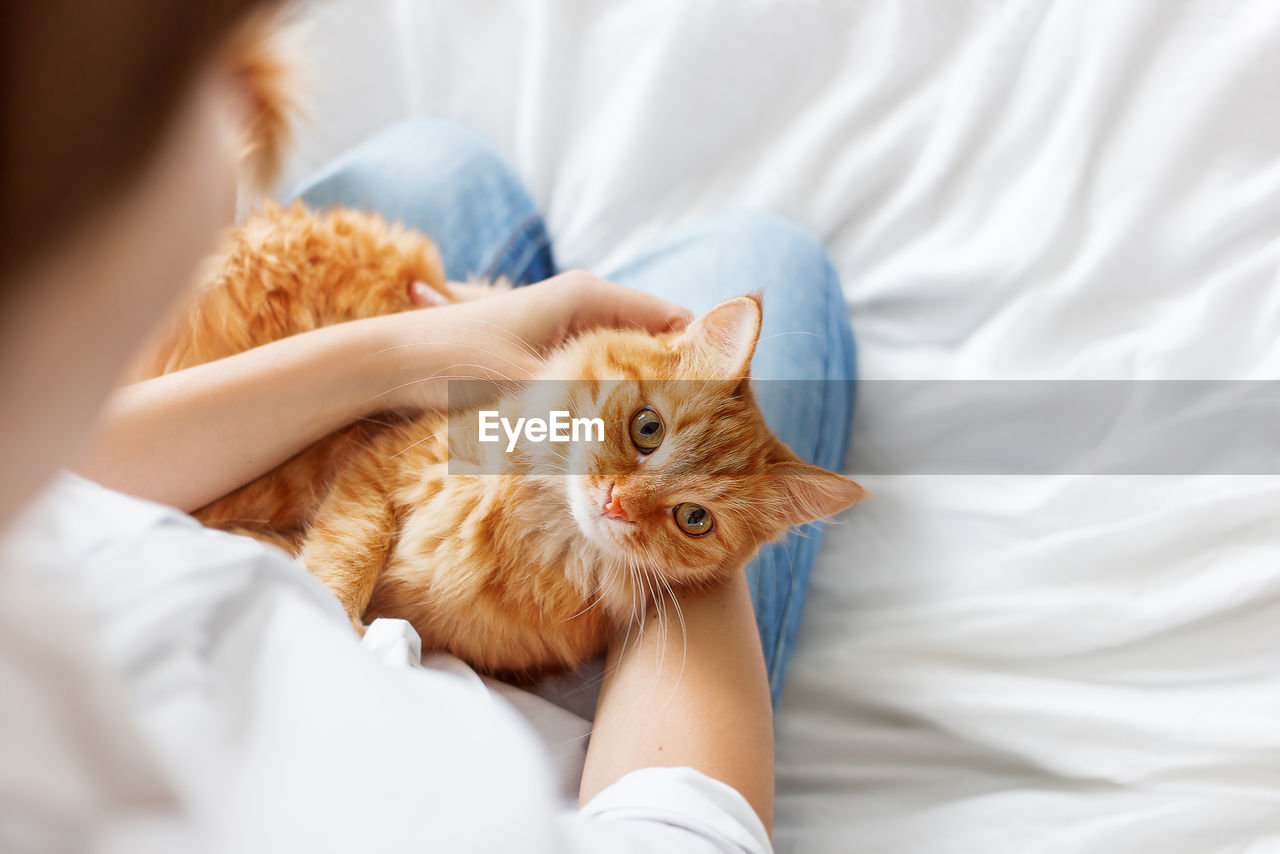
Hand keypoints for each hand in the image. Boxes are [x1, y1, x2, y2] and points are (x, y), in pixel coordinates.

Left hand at [376, 271, 692, 410]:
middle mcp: (583, 300)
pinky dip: (611, 394)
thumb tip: (645, 437)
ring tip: (660, 437)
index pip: (673, 319)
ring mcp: (564, 322)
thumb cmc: (458, 365)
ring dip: (642, 390)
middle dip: (676, 379)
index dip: (701, 358)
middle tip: (696, 431)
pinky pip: (599, 368)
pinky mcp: (547, 346)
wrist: (392, 360)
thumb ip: (593, 406)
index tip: (718, 405)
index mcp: (589, 295)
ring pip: (627, 356)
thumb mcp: (532, 390)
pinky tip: (615, 430)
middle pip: (654, 338)